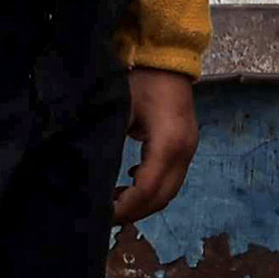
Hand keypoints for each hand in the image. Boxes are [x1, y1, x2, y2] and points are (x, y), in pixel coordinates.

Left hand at [114, 65, 197, 221]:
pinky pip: (171, 180)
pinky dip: (152, 190)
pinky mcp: (187, 148)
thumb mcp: (120, 111)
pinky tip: (130, 183)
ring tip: (115, 202)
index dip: (125, 207)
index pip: (147, 189)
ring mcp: (189, 151)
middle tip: (105, 216)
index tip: (102, 214)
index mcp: (168, 144)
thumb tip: (89, 174)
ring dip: (144, 203)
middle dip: (135, 212)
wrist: (169, 61)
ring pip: (169, 192)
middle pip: (162, 197)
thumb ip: (109, 142)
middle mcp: (184, 153)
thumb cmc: (141, 82)